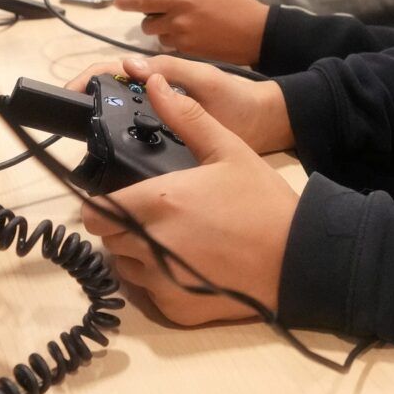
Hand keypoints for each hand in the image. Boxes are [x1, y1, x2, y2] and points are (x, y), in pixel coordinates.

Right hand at [66, 54, 293, 153]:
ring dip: (100, 120)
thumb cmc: (237, 97)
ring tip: (80, 138)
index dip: (90, 78)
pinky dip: (119, 141)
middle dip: (87, 100)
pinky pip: (136, 138)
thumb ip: (171, 71)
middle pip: (112, 93)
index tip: (68, 92)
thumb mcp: (205, 78)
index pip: (116, 69)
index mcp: (161, 74)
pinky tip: (109, 155)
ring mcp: (160, 118)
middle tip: (68, 121)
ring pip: (121, 116)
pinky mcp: (167, 140)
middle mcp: (156, 94)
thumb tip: (129, 65)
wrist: (265, 125)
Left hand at [78, 73, 297, 325]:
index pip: (94, 211)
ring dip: (138, 254)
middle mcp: (150, 245)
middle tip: (157, 216)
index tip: (122, 198)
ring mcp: (161, 282)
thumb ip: (186, 117)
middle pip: (108, 238)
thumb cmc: (263, 202)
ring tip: (176, 240)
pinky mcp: (174, 309)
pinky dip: (160, 281)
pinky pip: (149, 292)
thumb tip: (153, 83)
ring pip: (125, 267)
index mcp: (158, 202)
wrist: (298, 258)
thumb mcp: (228, 149)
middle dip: (122, 226)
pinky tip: (190, 266)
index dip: (102, 204)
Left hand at [115, 0, 268, 64]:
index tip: (116, 1)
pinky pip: (172, 47)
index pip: (144, 2)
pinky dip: (174, 40)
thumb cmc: (236, 3)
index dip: (127, 2)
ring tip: (181, 22)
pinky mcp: (190, 53)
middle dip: (149, 18)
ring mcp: (183, 40)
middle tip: (162, 11)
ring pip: (159, 37)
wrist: (256, 34)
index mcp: (181, 1)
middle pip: (147, 24)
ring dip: (162, 30)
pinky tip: (191, 33)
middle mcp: (178, 22)